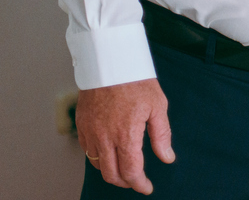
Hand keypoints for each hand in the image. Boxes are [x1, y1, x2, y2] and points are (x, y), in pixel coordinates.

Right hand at [77, 78, 174, 193]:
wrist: (110, 62)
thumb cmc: (136, 80)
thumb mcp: (158, 106)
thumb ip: (162, 135)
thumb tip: (167, 157)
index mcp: (126, 134)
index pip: (131, 171)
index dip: (139, 184)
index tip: (147, 187)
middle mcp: (104, 138)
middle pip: (111, 174)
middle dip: (125, 182)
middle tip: (137, 180)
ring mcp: (90, 132)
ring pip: (98, 165)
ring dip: (111, 171)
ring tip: (125, 168)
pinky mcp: (81, 126)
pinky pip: (88, 151)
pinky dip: (99, 158)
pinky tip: (110, 153)